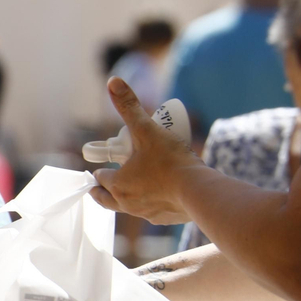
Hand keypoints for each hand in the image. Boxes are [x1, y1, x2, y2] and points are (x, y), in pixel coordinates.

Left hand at [88, 77, 199, 225]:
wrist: (199, 192)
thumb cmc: (170, 161)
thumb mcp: (147, 130)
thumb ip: (129, 106)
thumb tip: (113, 81)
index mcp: (117, 184)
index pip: (100, 178)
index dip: (100, 170)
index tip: (104, 165)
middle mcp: (126, 203)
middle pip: (105, 199)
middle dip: (103, 191)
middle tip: (104, 183)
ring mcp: (145, 214)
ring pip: (127, 207)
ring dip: (125, 197)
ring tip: (131, 187)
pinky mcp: (163, 219)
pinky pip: (149, 212)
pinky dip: (148, 204)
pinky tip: (157, 197)